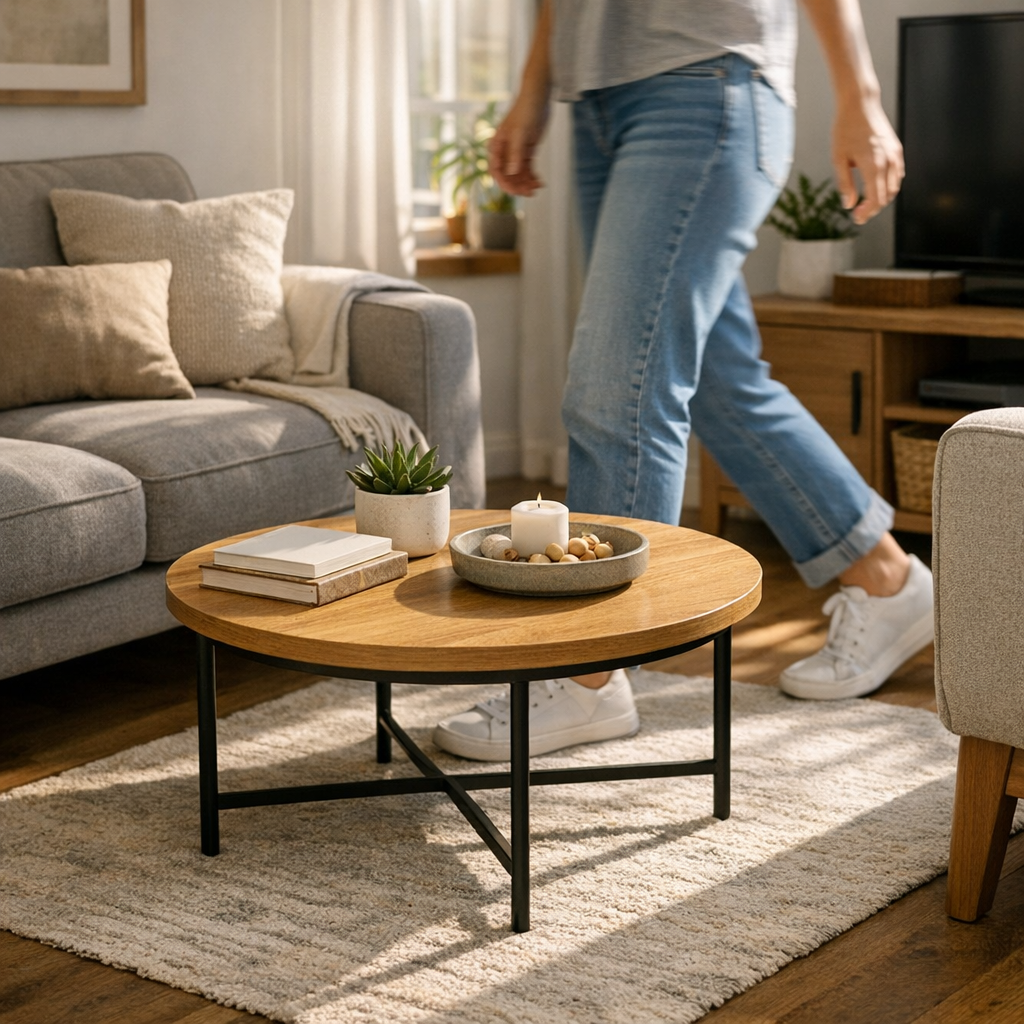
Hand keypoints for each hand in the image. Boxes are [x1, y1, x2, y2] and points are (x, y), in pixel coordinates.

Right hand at [488, 90, 549, 196]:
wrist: (538, 96)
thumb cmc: (526, 110)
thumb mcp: (521, 132)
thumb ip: (516, 153)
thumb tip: (512, 173)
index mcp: (497, 146)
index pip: (496, 170)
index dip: (504, 183)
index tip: (515, 191)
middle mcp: (504, 151)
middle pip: (508, 175)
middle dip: (518, 185)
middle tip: (531, 192)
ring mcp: (516, 151)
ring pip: (518, 174)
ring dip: (527, 183)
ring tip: (538, 187)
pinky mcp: (527, 151)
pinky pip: (527, 169)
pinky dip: (533, 177)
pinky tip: (540, 182)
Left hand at [832, 94, 903, 223]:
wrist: (860, 104)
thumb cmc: (845, 130)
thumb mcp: (838, 159)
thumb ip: (845, 183)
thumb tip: (849, 205)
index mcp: (873, 165)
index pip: (875, 199)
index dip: (866, 213)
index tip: (856, 218)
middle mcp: (888, 161)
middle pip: (886, 196)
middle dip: (873, 209)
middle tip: (859, 214)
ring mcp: (895, 155)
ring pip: (894, 187)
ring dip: (882, 198)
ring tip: (866, 203)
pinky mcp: (897, 149)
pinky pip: (897, 175)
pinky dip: (889, 186)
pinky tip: (877, 188)